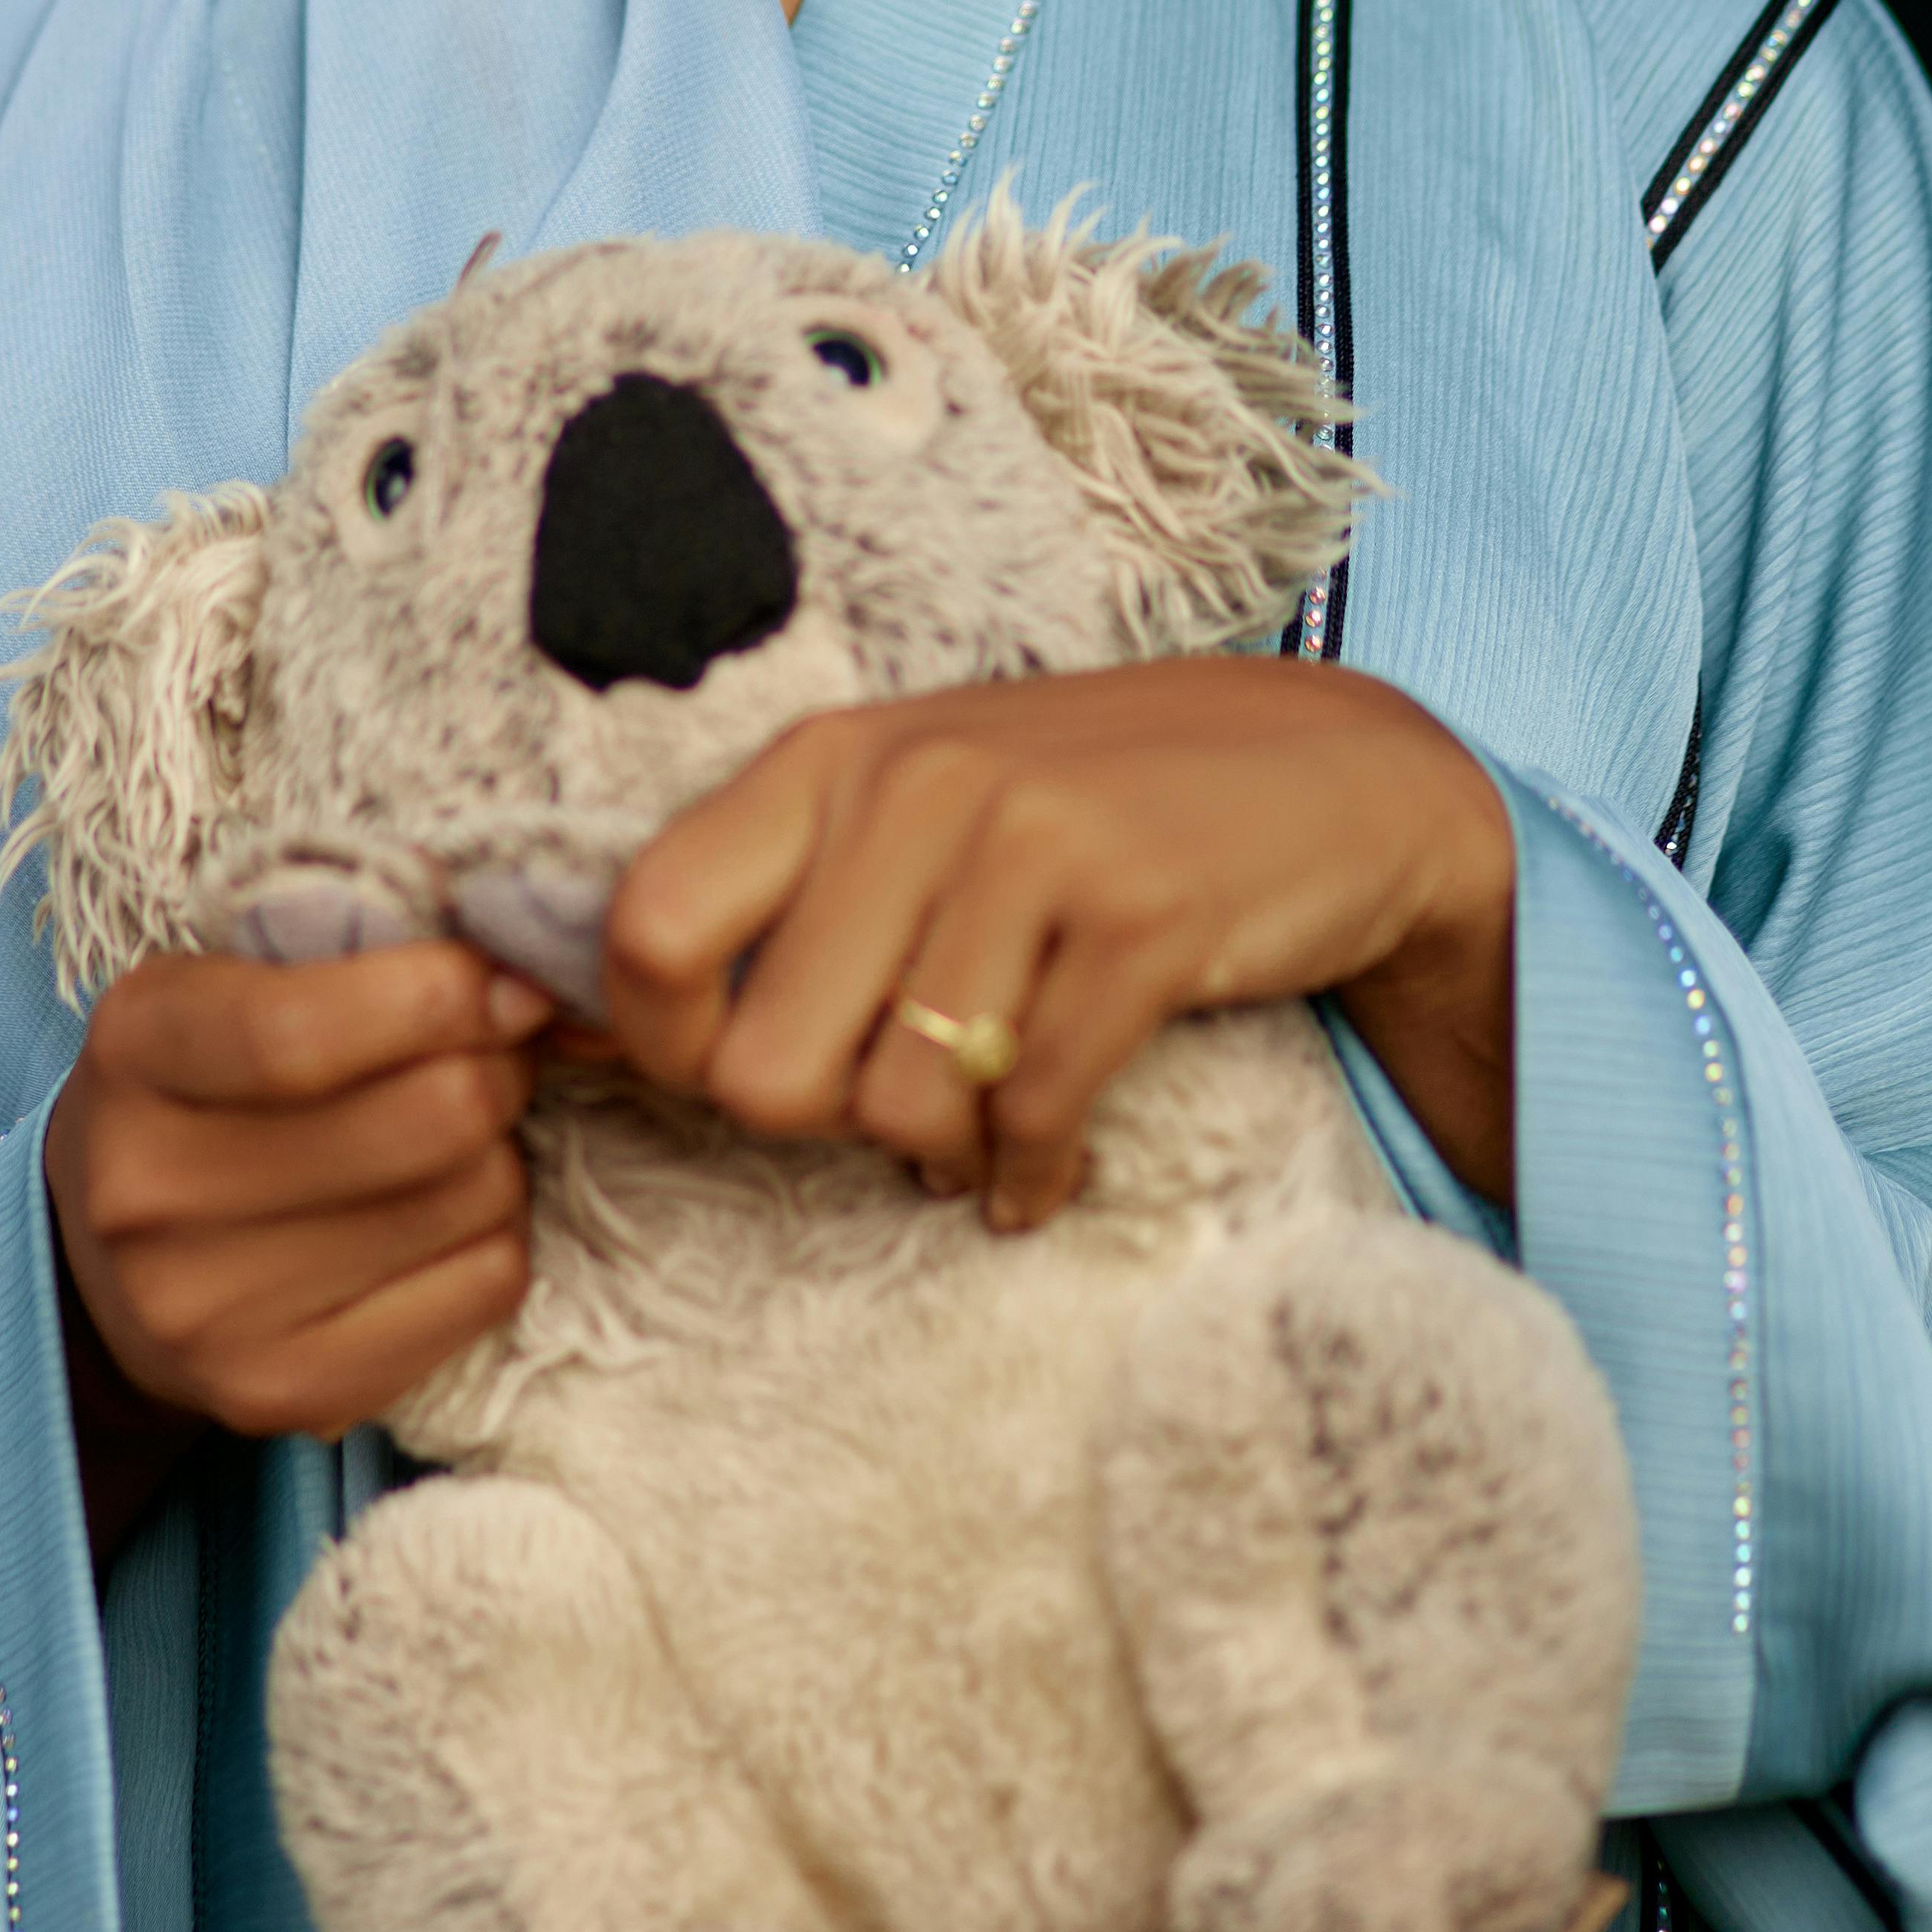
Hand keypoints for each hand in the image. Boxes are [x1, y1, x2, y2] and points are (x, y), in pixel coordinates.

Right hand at [44, 942, 551, 1565]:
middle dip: (497, 1069)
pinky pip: (482, 1288)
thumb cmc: (203, 1085)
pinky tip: (445, 1218)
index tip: (503, 981)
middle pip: (426, 1118)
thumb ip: (357, 956)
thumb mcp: (231, 982)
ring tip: (459, 1139)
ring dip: (501, 1154)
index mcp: (135, 1052)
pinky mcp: (282, 1395)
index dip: (439, 998)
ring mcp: (211, 1313)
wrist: (105, 1266)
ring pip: (473, 1202)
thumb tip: (523, 986)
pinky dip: (496, 1238)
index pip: (300, 1033)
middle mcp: (150, 1193)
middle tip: (494, 1054)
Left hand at [599, 660, 1514, 1225]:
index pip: (649, 926)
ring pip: (902, 1108)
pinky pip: (1035, 1117)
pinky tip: (1042, 1167)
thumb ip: (782, 889)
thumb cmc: (1079, 807)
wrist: (1326, 773)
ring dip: (940, 1152)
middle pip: (766, 1068)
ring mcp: (1031, 847)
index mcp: (829, 756)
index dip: (660, 1042)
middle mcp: (914, 785)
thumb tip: (606, 1030)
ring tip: (978, 1124)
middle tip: (883, 1102)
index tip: (720, 1072)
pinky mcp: (1142, 922)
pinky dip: (1032, 1175)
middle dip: (821, 1123)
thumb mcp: (911, 801)